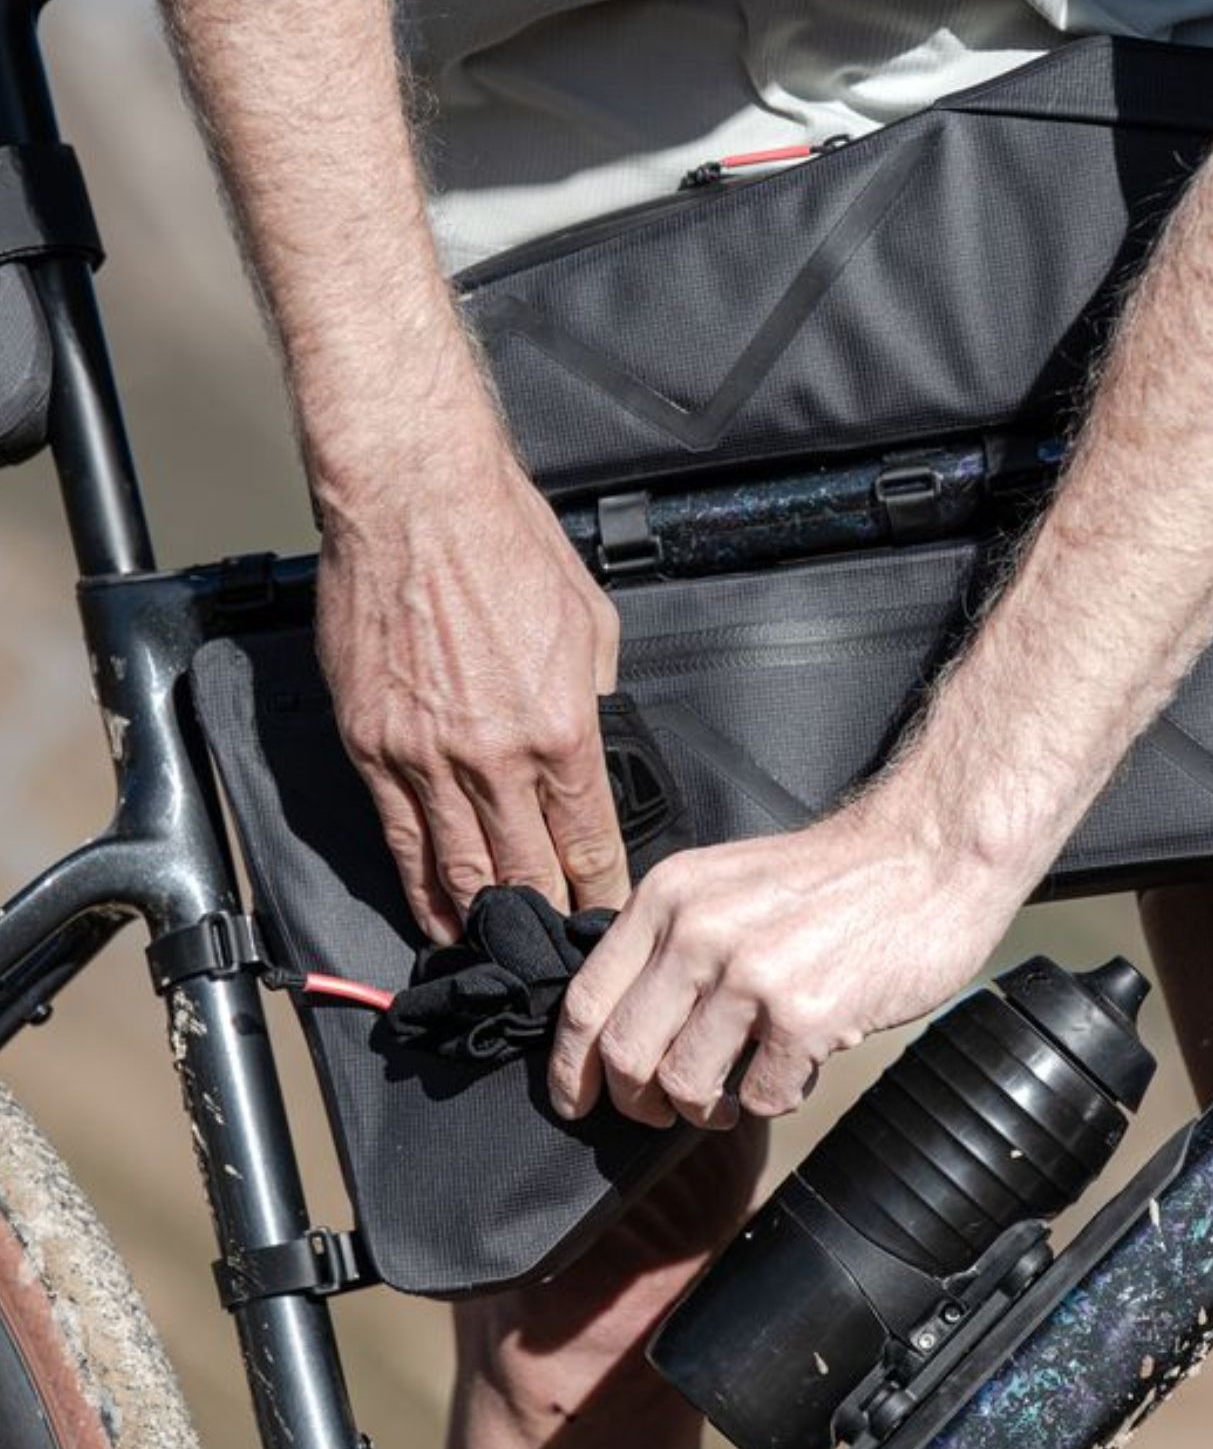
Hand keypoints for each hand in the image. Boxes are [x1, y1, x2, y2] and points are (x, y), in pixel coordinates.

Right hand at [317, 428, 627, 939]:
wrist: (416, 498)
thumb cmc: (507, 544)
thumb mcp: (590, 624)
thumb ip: (593, 697)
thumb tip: (590, 738)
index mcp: (562, 729)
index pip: (589, 842)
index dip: (600, 891)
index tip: (606, 915)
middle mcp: (493, 757)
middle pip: (527, 872)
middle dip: (548, 917)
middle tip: (560, 950)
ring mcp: (424, 757)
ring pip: (458, 870)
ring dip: (483, 917)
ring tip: (500, 950)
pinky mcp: (370, 745)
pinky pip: (397, 838)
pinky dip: (420, 886)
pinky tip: (436, 914)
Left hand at [547, 789, 1042, 1127]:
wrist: (930, 854)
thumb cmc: (838, 877)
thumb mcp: (728, 883)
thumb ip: (673, 937)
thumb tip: (626, 1024)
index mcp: (670, 896)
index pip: (585, 1002)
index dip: (571, 1069)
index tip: (579, 1100)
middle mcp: (699, 932)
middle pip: (625, 1056)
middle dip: (640, 1102)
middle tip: (669, 1109)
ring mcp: (750, 975)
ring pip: (684, 1087)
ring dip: (708, 1109)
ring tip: (736, 1094)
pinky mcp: (804, 1016)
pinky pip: (761, 1097)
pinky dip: (775, 1098)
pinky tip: (795, 1068)